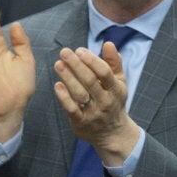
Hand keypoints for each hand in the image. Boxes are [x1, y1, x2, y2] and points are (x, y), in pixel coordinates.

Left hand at [53, 43, 140, 165]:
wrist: (112, 133)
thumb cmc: (113, 101)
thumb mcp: (119, 82)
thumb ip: (114, 62)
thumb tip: (108, 44)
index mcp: (116, 90)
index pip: (105, 73)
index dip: (92, 60)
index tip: (80, 50)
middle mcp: (106, 102)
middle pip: (90, 81)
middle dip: (76, 65)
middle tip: (64, 52)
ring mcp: (93, 113)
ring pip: (79, 94)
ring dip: (68, 78)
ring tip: (58, 64)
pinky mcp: (81, 123)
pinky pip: (72, 109)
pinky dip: (64, 97)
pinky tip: (57, 84)